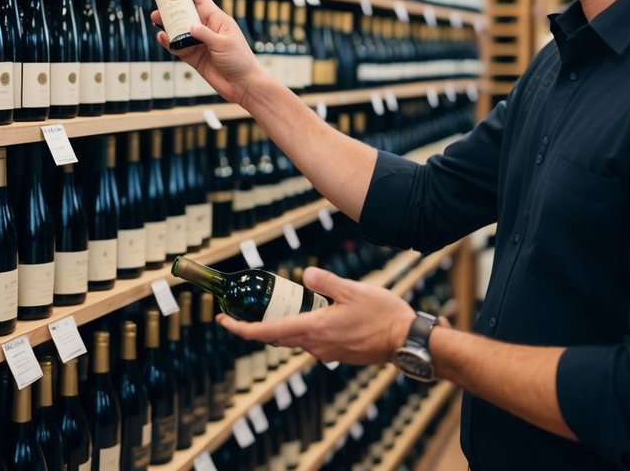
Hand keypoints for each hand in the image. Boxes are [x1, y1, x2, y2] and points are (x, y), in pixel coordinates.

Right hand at [150, 0, 269, 105]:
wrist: (242, 85)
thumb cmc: (240, 61)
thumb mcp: (223, 44)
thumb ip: (204, 33)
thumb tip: (188, 25)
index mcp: (218, 20)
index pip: (203, 0)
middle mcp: (207, 29)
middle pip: (187, 13)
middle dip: (173, 6)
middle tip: (159, 0)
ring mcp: (200, 43)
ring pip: (179, 29)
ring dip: (168, 24)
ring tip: (156, 18)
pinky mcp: (194, 56)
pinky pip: (178, 46)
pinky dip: (170, 42)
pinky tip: (163, 37)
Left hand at [217, 267, 415, 365]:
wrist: (406, 340)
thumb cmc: (383, 315)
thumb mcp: (353, 290)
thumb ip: (325, 281)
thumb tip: (304, 274)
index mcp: (314, 329)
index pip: (266, 332)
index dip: (240, 329)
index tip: (222, 321)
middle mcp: (316, 346)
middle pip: (276, 337)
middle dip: (257, 325)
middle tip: (244, 310)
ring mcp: (326, 353)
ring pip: (295, 339)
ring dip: (283, 325)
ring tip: (281, 305)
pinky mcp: (337, 355)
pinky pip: (312, 342)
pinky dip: (303, 329)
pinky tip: (313, 314)